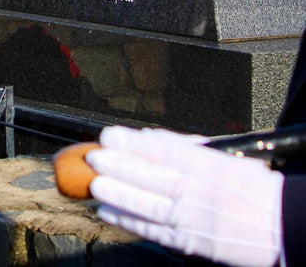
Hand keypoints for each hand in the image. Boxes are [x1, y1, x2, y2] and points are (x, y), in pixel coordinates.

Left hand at [87, 126, 282, 266]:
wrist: (285, 226)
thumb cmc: (254, 189)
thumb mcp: (224, 156)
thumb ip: (184, 146)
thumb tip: (146, 137)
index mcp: (209, 166)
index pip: (166, 150)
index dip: (134, 143)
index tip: (110, 135)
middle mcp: (201, 192)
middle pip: (154, 177)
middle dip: (120, 166)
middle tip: (94, 157)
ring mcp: (197, 219)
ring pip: (151, 206)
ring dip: (119, 195)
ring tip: (96, 185)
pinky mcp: (194, 243)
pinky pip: (157, 232)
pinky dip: (130, 222)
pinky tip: (109, 212)